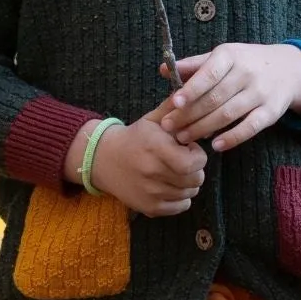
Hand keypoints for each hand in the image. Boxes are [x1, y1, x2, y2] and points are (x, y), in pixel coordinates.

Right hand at [68, 102, 206, 216]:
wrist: (103, 160)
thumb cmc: (134, 137)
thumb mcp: (152, 120)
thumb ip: (174, 108)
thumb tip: (192, 91)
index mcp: (156, 149)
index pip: (194, 163)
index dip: (197, 155)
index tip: (188, 148)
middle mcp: (153, 173)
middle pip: (196, 179)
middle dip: (194, 168)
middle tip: (182, 160)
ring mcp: (151, 193)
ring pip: (190, 193)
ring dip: (188, 183)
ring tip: (174, 171)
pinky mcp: (150, 208)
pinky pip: (181, 206)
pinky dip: (180, 197)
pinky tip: (169, 184)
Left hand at [162, 44, 300, 152]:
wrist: (289, 70)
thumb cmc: (246, 63)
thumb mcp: (223, 57)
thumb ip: (195, 65)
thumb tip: (163, 69)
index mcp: (231, 56)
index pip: (210, 74)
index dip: (192, 89)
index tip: (174, 102)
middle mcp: (247, 73)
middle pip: (215, 98)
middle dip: (189, 114)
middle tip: (169, 127)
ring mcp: (260, 93)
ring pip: (228, 114)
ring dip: (203, 128)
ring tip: (183, 137)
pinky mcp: (271, 112)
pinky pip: (250, 128)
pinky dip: (232, 138)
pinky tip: (215, 146)